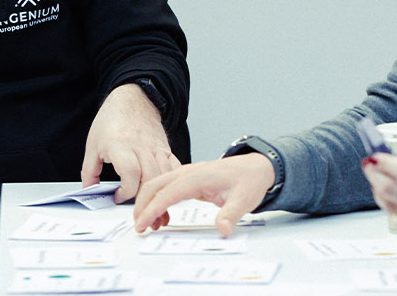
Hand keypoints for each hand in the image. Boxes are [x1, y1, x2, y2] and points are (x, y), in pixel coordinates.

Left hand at [81, 84, 179, 203]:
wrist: (133, 101)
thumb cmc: (111, 121)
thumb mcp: (92, 146)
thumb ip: (89, 172)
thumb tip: (89, 192)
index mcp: (120, 145)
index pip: (130, 174)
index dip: (125, 192)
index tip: (118, 197)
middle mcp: (141, 147)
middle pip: (149, 179)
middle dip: (143, 198)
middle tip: (135, 207)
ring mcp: (156, 148)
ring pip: (164, 177)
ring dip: (157, 194)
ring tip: (149, 205)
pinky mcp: (166, 149)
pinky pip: (173, 169)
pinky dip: (169, 183)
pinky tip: (161, 190)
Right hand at [131, 154, 274, 236]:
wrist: (255, 167)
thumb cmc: (248, 180)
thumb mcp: (244, 199)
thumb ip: (231, 215)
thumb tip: (222, 229)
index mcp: (197, 176)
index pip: (167, 193)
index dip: (152, 210)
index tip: (142, 225)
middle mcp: (188, 173)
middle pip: (154, 186)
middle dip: (142, 206)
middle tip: (140, 227)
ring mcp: (186, 175)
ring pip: (157, 186)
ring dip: (149, 204)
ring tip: (152, 226)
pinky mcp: (188, 180)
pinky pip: (166, 189)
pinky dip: (159, 203)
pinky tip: (164, 218)